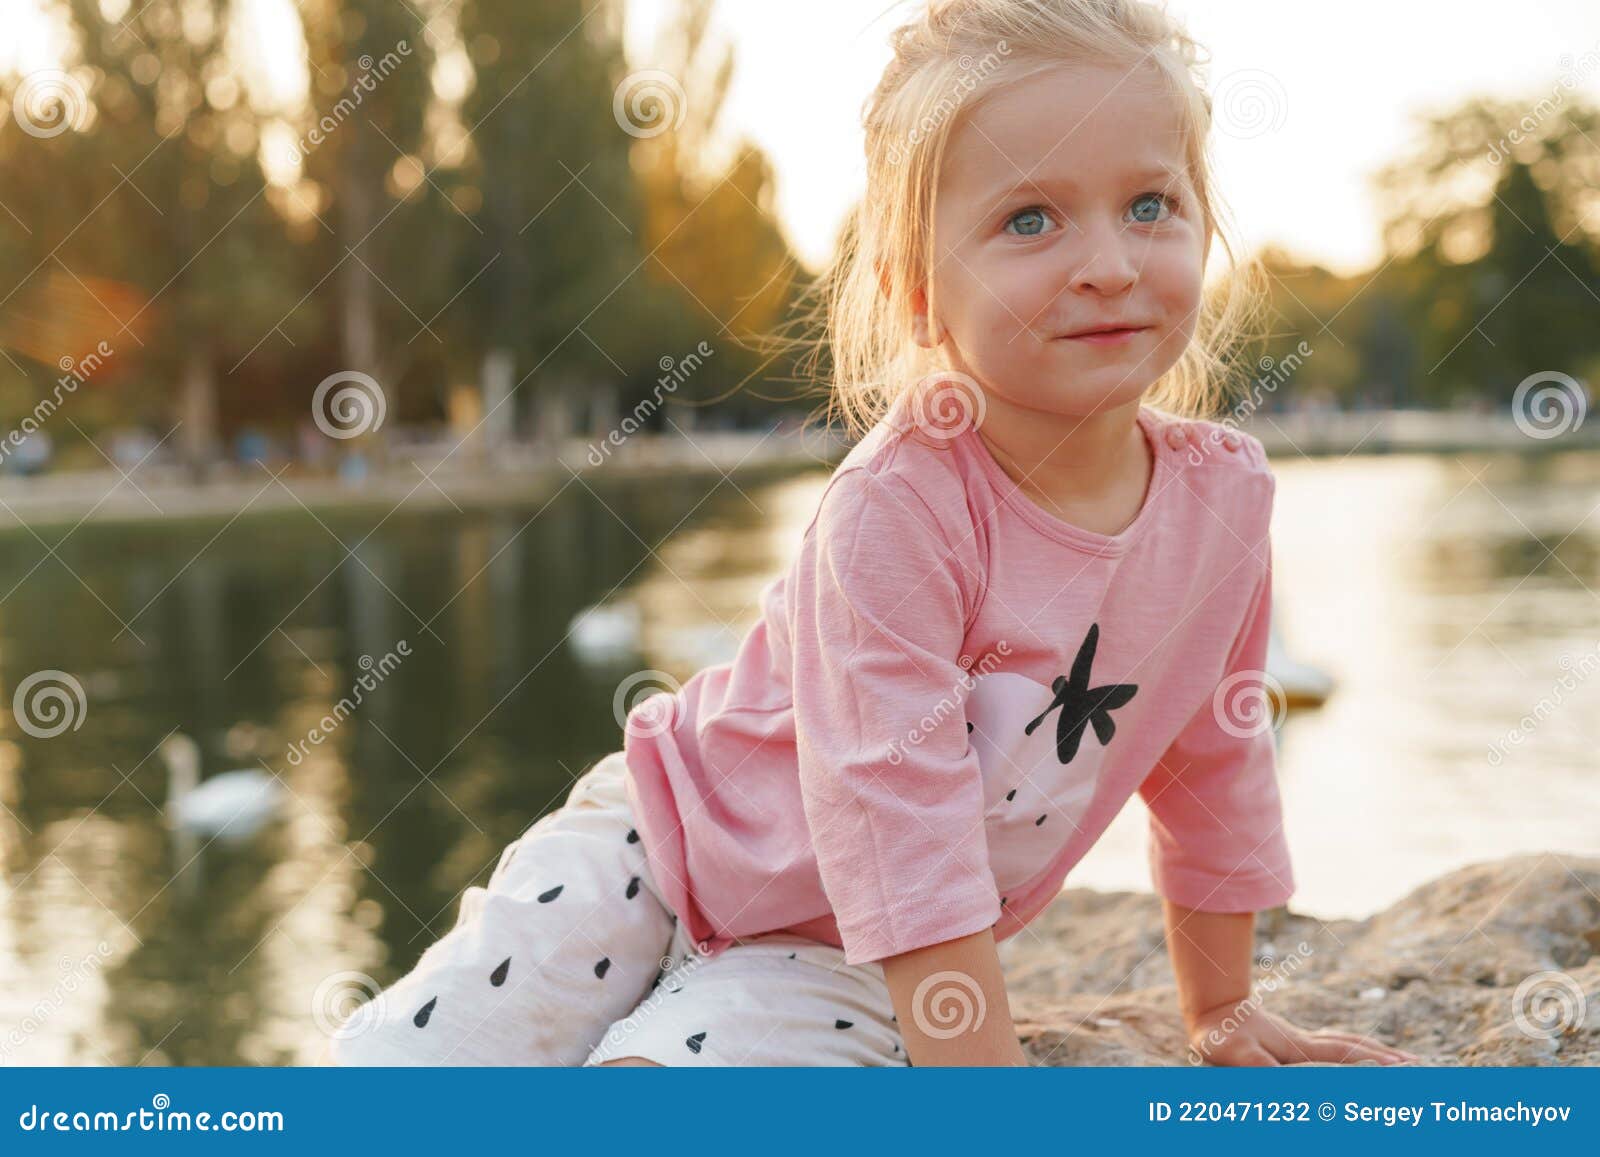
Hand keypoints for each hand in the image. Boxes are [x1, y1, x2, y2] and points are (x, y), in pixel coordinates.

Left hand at [1186, 1001, 1419, 1065]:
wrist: (1209, 1007)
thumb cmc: (1220, 1035)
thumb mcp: (1235, 1054)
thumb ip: (1258, 1067)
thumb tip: (1283, 1080)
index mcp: (1299, 1048)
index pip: (1344, 1055)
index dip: (1372, 1061)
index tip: (1403, 1067)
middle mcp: (1305, 1042)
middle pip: (1351, 1046)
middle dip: (1383, 1055)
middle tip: (1414, 1063)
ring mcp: (1299, 1040)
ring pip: (1343, 1043)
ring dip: (1370, 1051)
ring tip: (1394, 1059)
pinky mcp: (1290, 1042)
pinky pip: (1329, 1046)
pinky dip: (1349, 1050)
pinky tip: (1351, 1055)